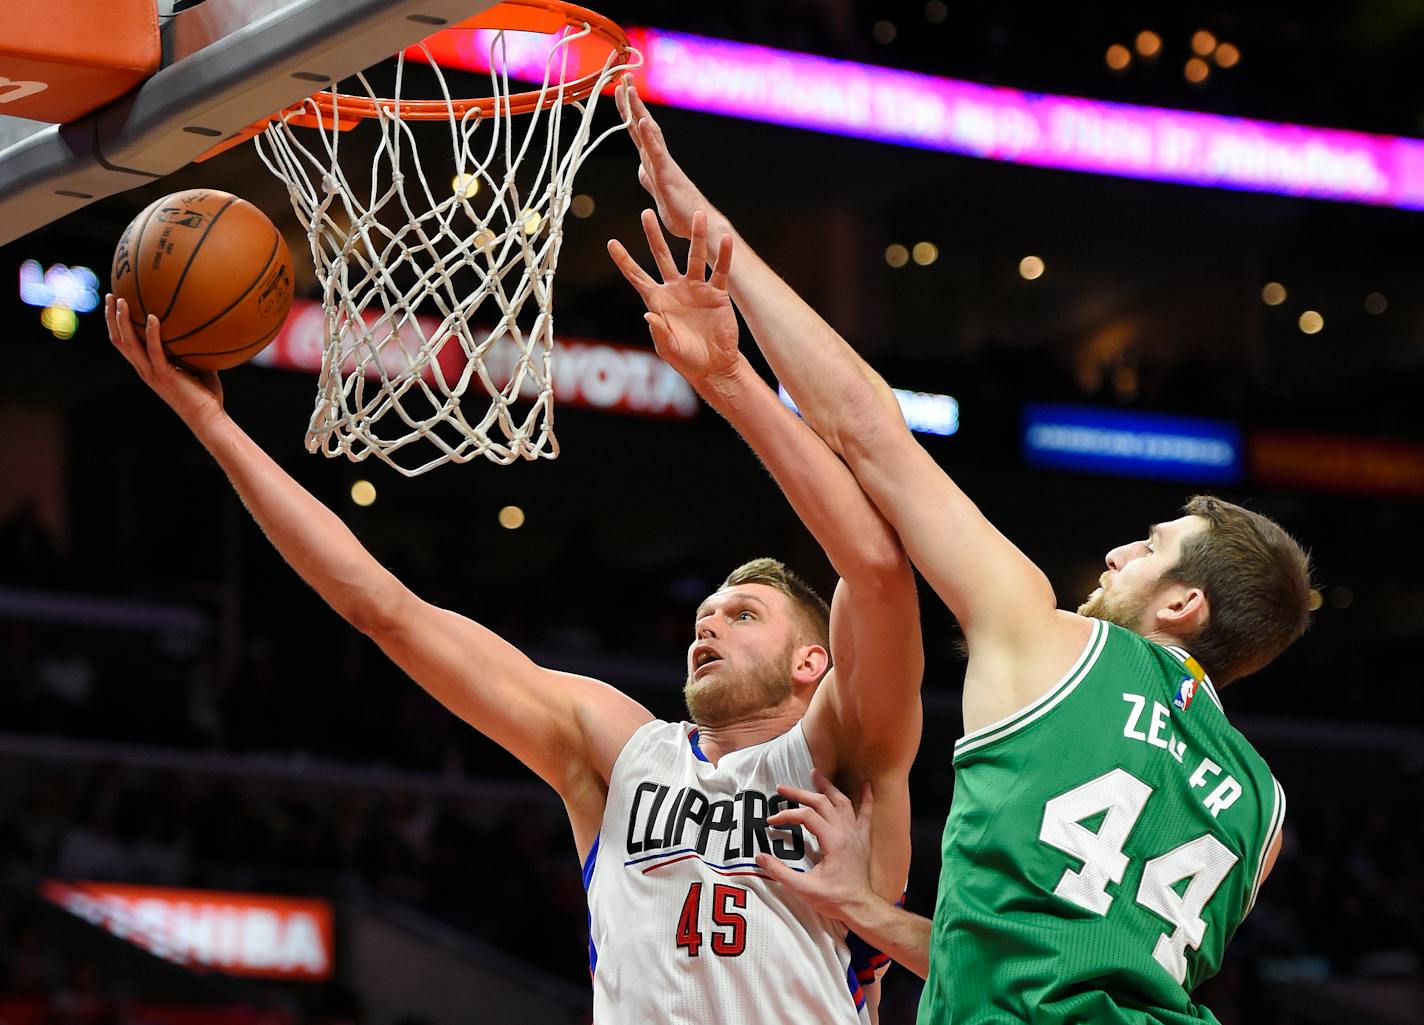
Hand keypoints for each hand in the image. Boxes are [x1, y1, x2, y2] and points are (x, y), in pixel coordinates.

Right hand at [105, 294, 224, 427]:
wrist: (208, 417)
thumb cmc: (206, 394)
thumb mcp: (197, 365)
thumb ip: (192, 348)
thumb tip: (203, 326)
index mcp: (148, 367)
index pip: (124, 343)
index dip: (115, 324)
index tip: (115, 302)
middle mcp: (144, 369)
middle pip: (118, 340)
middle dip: (111, 317)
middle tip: (110, 295)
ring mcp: (151, 373)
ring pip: (128, 344)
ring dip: (122, 321)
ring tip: (121, 301)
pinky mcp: (164, 375)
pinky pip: (154, 351)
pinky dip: (153, 333)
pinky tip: (154, 317)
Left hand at [607, 210, 741, 386]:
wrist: (714, 365)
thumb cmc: (687, 360)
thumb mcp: (668, 350)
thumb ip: (659, 333)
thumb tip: (648, 315)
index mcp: (658, 301)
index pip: (637, 277)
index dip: (624, 260)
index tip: (611, 242)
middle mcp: (675, 290)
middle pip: (661, 257)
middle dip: (653, 236)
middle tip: (646, 213)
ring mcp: (696, 289)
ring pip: (694, 257)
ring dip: (696, 236)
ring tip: (698, 214)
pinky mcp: (717, 294)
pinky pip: (720, 271)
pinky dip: (723, 255)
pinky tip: (724, 238)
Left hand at [617, 77, 723, 246]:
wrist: (700, 227)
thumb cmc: (682, 212)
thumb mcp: (659, 194)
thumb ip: (650, 180)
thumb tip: (641, 170)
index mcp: (654, 162)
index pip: (638, 132)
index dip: (628, 112)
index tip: (619, 91)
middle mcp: (659, 158)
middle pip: (642, 125)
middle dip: (631, 101)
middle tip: (623, 77)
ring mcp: (664, 165)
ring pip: (648, 132)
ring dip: (637, 110)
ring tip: (628, 88)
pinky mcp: (668, 176)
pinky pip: (656, 153)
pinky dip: (649, 137)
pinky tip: (642, 121)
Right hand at [756, 770, 879, 926]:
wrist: (860, 908)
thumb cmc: (834, 899)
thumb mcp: (803, 888)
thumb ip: (780, 872)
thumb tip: (759, 857)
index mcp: (833, 840)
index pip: (806, 816)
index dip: (787, 815)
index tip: (771, 821)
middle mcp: (845, 832)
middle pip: (822, 802)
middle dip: (800, 793)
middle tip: (782, 788)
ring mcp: (856, 834)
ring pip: (842, 802)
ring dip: (827, 787)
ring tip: (815, 775)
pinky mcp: (862, 839)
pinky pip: (866, 813)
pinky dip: (866, 798)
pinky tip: (867, 785)